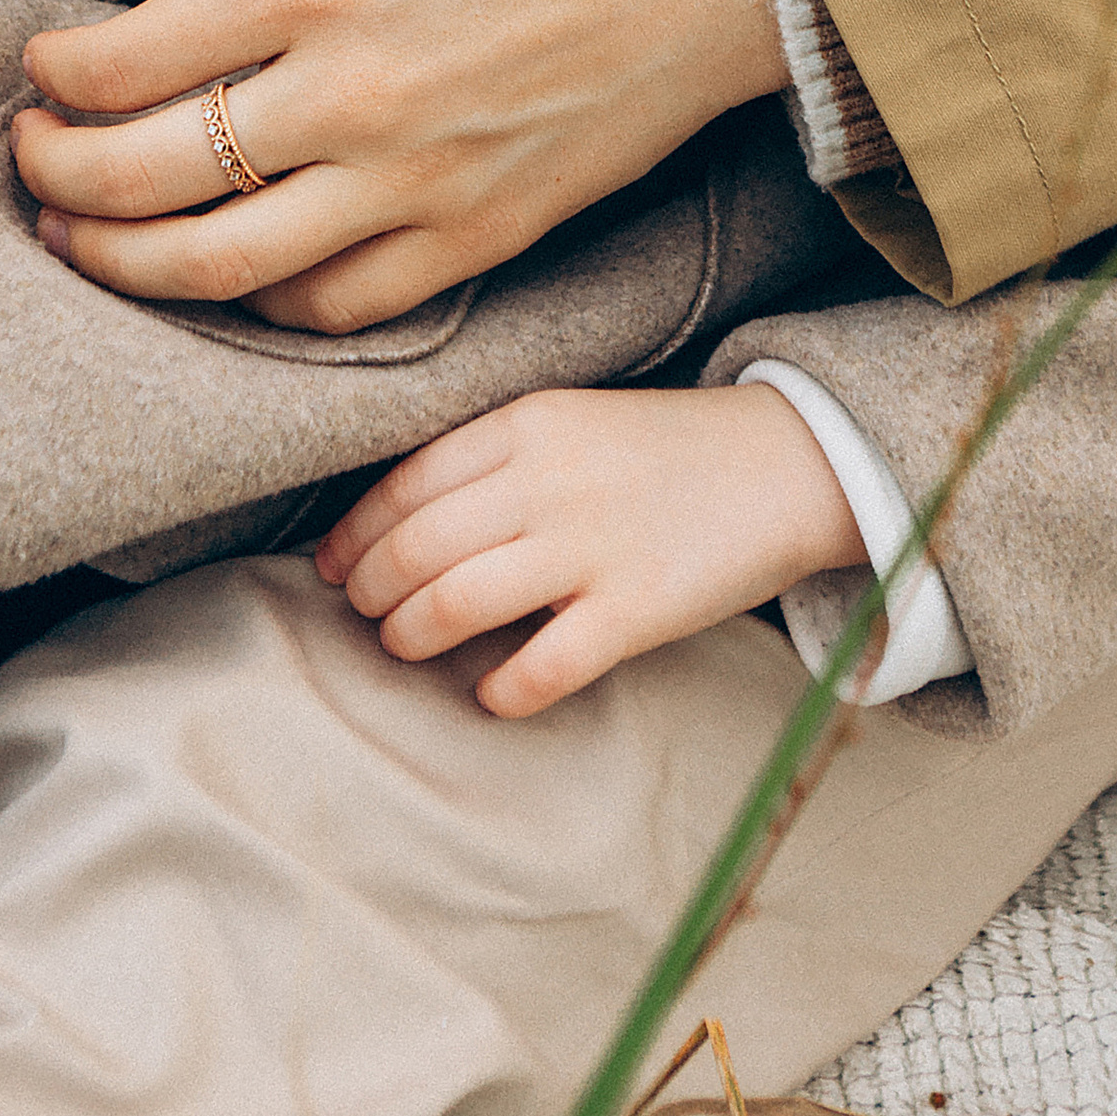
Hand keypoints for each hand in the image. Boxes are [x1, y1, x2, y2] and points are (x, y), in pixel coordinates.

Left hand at [14, 0, 783, 329]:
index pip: (128, 60)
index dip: (58, 76)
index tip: (43, 71)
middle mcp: (349, 92)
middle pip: (145, 178)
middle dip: (58, 180)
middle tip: (31, 166)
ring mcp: (412, 182)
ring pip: (219, 268)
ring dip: (124, 266)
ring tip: (82, 244)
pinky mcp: (472, 239)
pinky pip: (332, 308)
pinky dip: (257, 306)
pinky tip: (225, 277)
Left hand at [317, 385, 867, 716]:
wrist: (784, 462)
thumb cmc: (662, 449)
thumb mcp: (570, 421)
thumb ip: (493, 458)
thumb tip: (397, 523)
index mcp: (527, 424)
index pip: (405, 485)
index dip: (354, 535)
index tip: (332, 565)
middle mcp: (549, 480)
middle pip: (418, 548)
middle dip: (371, 591)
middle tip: (364, 613)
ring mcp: (593, 546)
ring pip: (458, 601)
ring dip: (412, 635)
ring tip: (404, 646)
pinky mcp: (636, 610)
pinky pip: (542, 667)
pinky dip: (501, 690)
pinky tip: (491, 694)